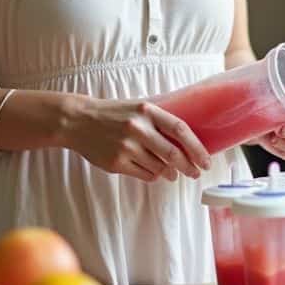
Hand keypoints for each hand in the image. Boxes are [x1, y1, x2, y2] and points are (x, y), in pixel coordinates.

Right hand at [64, 97, 211, 182]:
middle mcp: (138, 128)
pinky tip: (154, 171)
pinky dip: (154, 175)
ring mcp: (126, 147)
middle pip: (173, 153)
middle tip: (195, 173)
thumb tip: (187, 142)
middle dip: (189, 166)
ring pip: (159, 167)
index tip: (206, 160)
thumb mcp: (137, 108)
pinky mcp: (117, 163)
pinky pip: (145, 175)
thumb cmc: (113, 114)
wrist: (78, 121)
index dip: (197, 147)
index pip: (180, 129)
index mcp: (146, 111)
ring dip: (170, 173)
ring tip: (172, 173)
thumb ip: (158, 121)